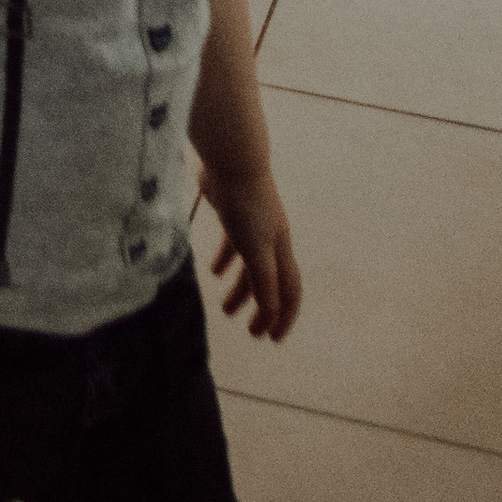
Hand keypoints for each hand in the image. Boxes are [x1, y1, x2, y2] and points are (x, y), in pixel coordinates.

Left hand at [202, 168, 301, 341]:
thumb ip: (264, 281)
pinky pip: (234, 245)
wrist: (234, 161)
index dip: (283, 316)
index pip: (289, 291)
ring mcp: (254, 226)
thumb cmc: (246, 206)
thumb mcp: (255, 248)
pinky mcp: (235, 214)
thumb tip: (272, 314)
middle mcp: (272, 240)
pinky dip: (225, 260)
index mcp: (280, 250)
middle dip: (263, 309)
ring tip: (225, 309)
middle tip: (249, 332)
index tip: (271, 339)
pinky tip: (213, 270)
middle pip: (271, 283)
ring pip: (251, 266)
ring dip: (241, 289)